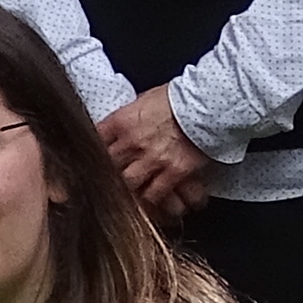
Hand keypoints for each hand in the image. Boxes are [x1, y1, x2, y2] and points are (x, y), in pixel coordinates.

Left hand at [98, 87, 215, 217]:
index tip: (95, 161)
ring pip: (129, 185)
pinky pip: (156, 194)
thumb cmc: (179, 98)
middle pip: (109, 168)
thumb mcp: (144, 99)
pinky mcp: (174, 172)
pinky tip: (153, 204)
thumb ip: (130, 117)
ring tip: (131, 196)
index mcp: (122, 122)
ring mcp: (152, 159)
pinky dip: (153, 201)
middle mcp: (133, 142)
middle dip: (109, 175)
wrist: (207, 103)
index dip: (94, 154)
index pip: (96, 143)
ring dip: (130, 190)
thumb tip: (123, 126)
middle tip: (110, 184)